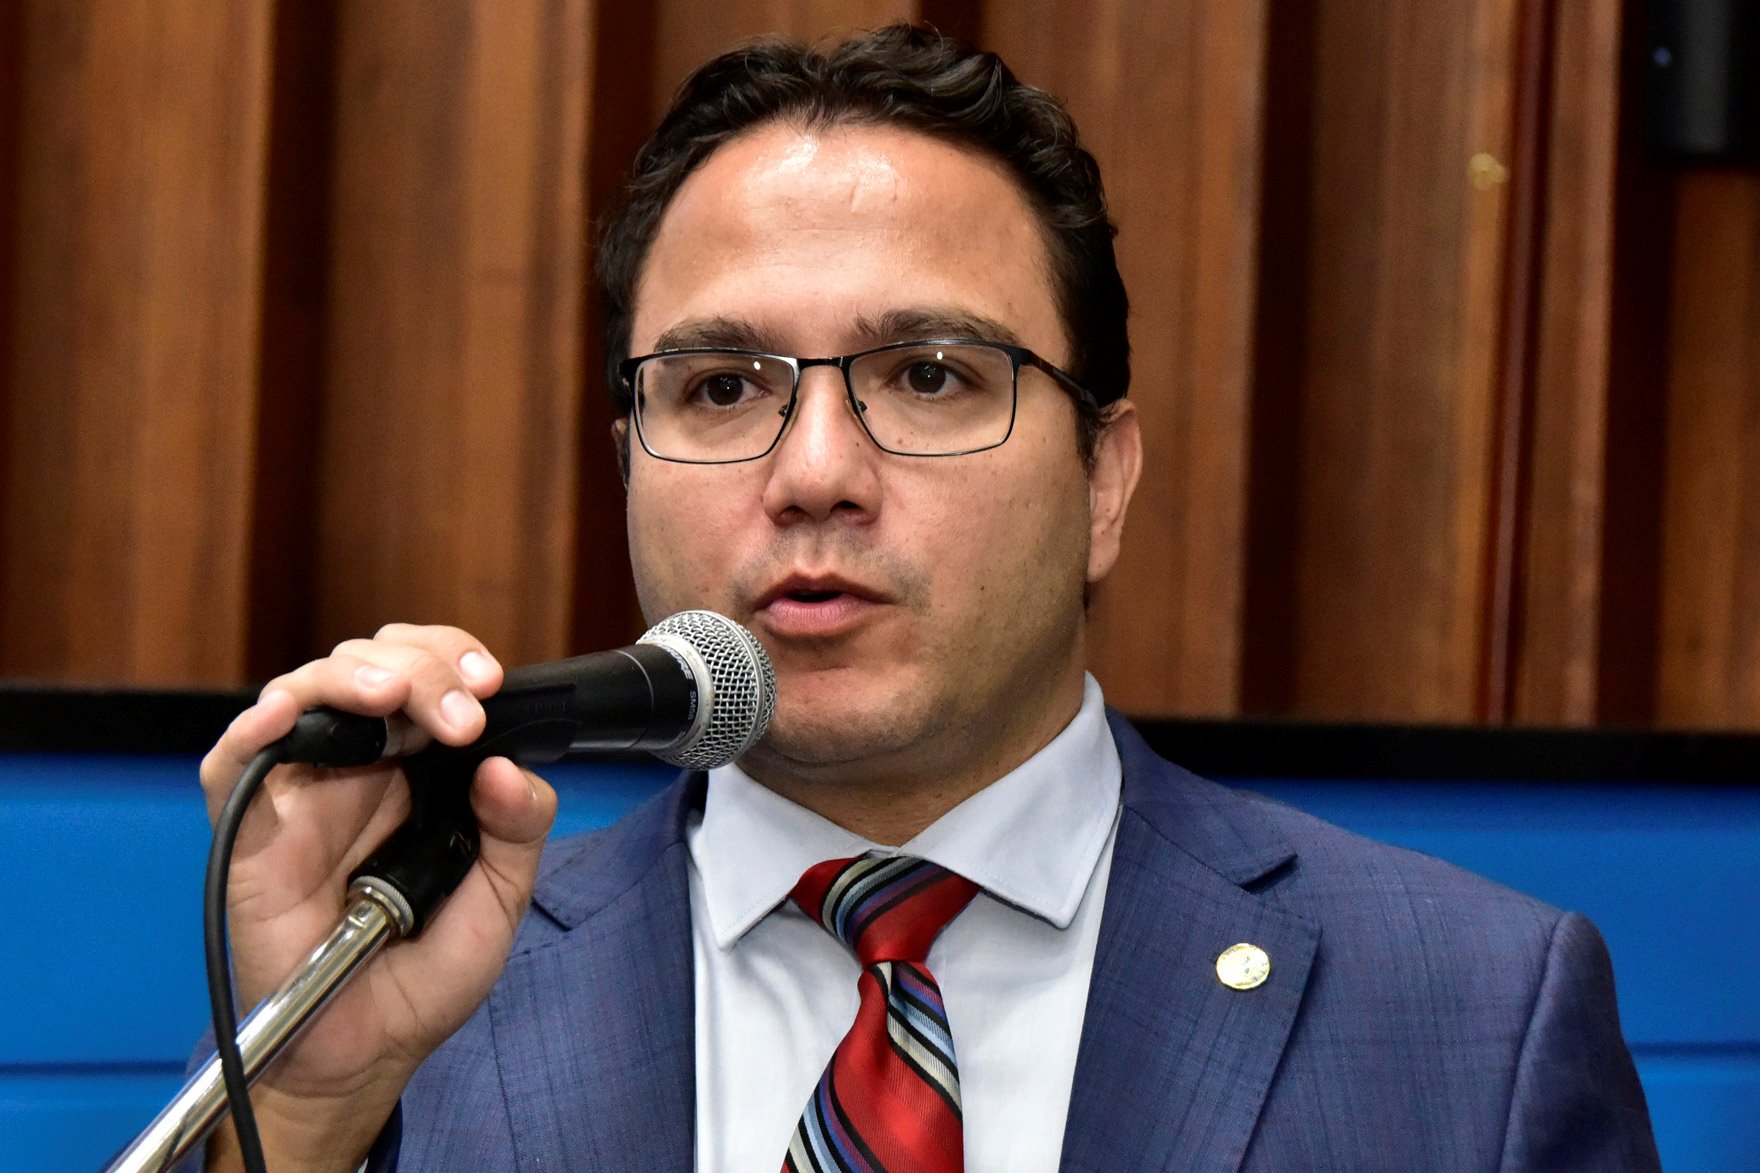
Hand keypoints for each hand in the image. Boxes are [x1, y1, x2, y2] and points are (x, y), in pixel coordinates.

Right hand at [198, 625, 556, 1170]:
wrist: (370, 1047)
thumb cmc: (428, 969)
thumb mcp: (501, 896)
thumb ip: (519, 829)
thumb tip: (506, 768)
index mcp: (420, 765)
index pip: (428, 674)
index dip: (454, 658)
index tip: (491, 683)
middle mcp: (359, 764)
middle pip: (372, 666)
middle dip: (422, 667)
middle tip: (461, 714)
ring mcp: (301, 791)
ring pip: (307, 692)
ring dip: (353, 677)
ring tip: (395, 696)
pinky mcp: (249, 831)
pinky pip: (231, 764)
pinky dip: (253, 728)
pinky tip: (286, 714)